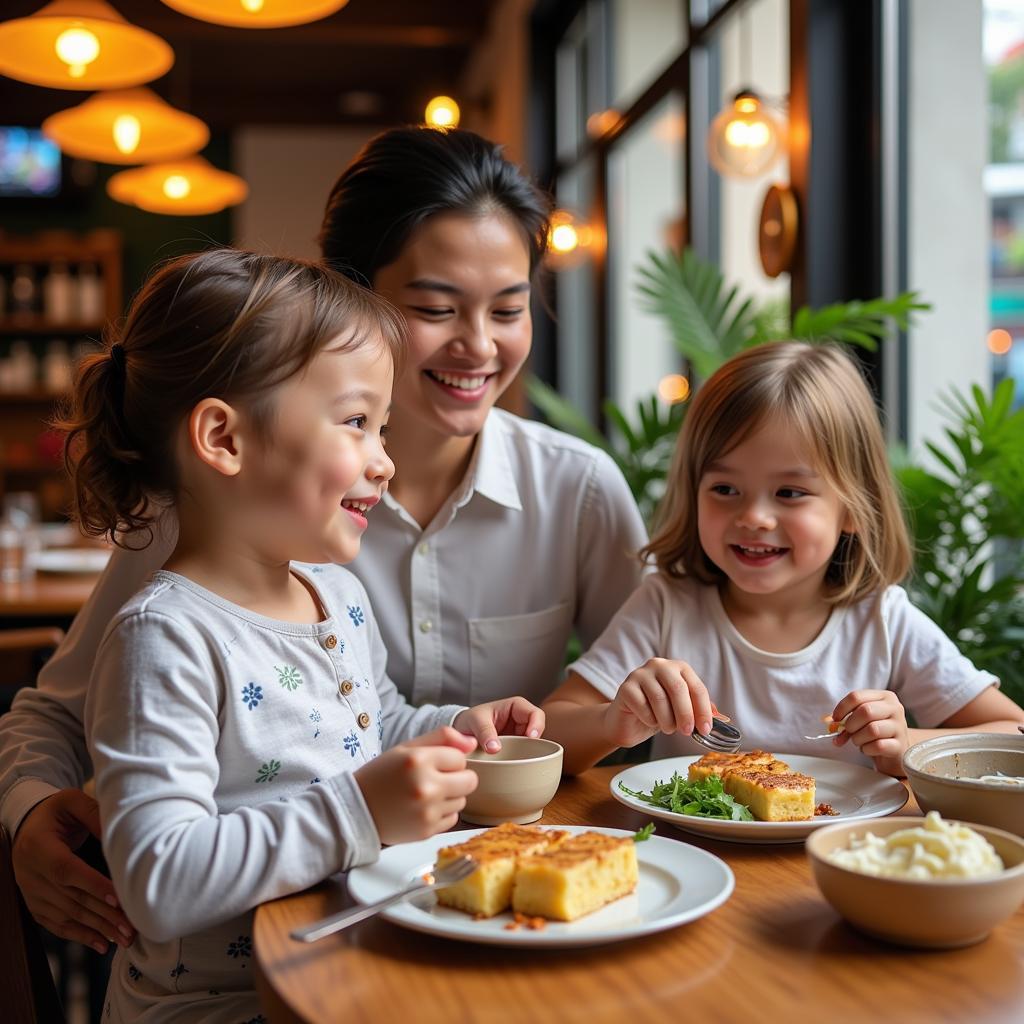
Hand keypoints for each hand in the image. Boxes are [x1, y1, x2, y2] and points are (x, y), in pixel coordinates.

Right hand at [12, 789, 134, 952]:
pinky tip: (103, 945)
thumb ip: (94, 814)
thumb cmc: (57, 811)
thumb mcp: (72, 802)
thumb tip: (123, 831)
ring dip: (98, 929)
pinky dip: (81, 936)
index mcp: (38, 847)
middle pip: (71, 899)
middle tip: (132, 927)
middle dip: (104, 915)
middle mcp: (30, 874)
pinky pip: (57, 925)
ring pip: (67, 916)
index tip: (119, 898)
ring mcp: (31, 893)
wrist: (28, 824)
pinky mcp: (35, 905)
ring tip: (125, 938)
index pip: (66, 870)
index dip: (92, 885)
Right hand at [355, 726, 478, 844]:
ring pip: (463, 800)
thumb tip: (473, 742)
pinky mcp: (427, 830)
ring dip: (450, 796)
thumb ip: (442, 737)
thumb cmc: (382, 775)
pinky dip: (443, 813)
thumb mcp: (407, 748)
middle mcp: (425, 786)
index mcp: (418, 760)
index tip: (433, 764)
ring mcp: (427, 811)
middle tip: (437, 779)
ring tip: (426, 794)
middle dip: (458, 778)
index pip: (460, 758)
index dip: (449, 760)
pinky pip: (453, 818)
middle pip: (470, 780)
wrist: (357, 810)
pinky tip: (424, 809)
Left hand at [452, 697, 545, 752]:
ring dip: (527, 754)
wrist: (460, 732)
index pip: (535, 714)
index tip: (531, 738)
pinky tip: (514, 767)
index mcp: (516, 707)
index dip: (537, 726)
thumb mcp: (475, 721)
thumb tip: (495, 748)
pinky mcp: (515, 750)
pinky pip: (524, 756)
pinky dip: (521, 761)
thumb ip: (484, 732)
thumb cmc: (470, 720)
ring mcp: (519, 737)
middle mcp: (521, 721)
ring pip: (533, 746)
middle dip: (534, 744)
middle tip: (525, 755)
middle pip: (538, 732)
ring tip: (516, 761)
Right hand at [602, 658, 713, 749]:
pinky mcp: (626, 687)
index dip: (703, 710)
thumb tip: (722, 718)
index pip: (696, 687)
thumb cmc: (659, 713)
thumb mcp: (683, 711)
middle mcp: (659, 665)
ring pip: (659, 698)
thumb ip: (701, 711)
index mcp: (678, 668)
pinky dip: (649, 719)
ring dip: (667, 720)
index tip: (706, 729)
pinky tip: (649, 720)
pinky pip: (642, 705)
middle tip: (687, 731)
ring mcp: (640, 674)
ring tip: (667, 727)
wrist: (628, 722)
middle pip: (678, 688)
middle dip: (686, 714)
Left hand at [831, 690, 908, 775]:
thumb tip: (830, 723)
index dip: (842, 708)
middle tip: (849, 731)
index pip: (857, 696)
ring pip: (873, 729)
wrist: (895, 750)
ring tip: (859, 741)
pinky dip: (867, 749)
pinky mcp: (900, 745)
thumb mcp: (862, 719)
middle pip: (866, 711)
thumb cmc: (875, 731)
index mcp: (885, 696)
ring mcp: (900, 727)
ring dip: (858, 738)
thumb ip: (846, 718)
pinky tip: (868, 749)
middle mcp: (895, 709)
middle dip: (851, 724)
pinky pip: (878, 746)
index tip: (835, 718)